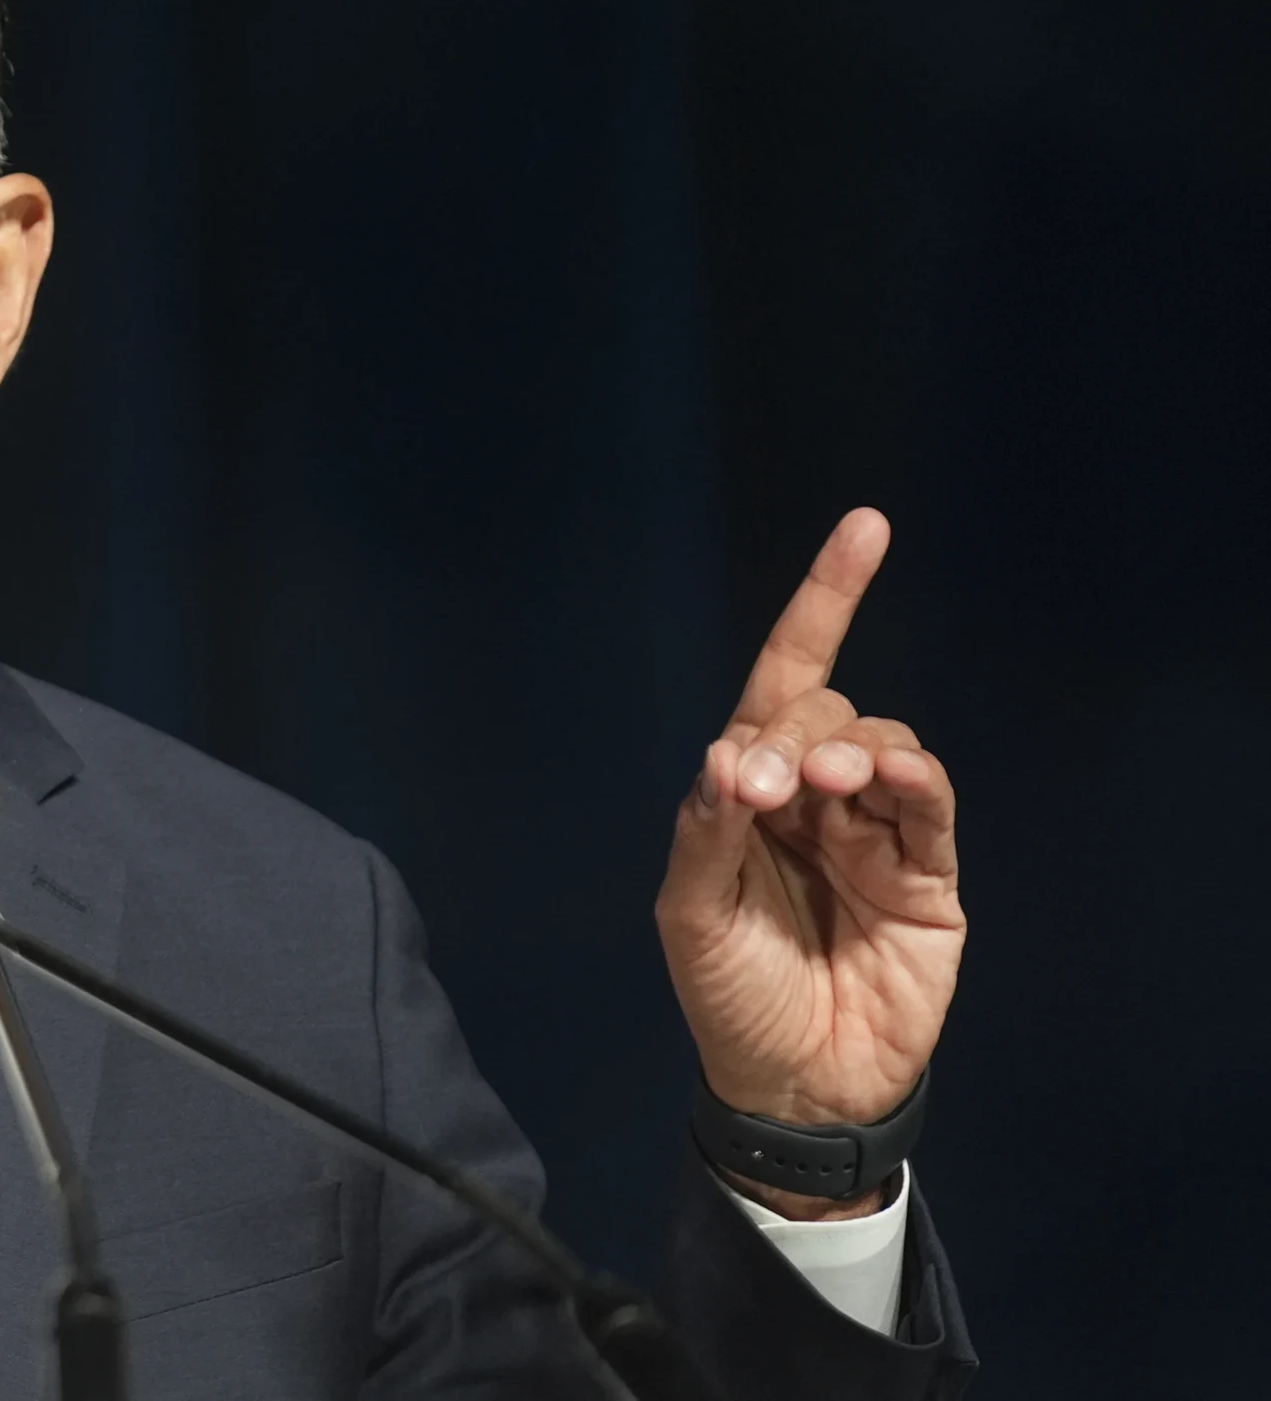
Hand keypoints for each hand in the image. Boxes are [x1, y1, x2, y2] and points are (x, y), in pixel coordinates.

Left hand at [655, 508, 964, 1214]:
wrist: (792, 1090)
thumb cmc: (729, 999)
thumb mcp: (691, 914)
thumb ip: (705, 830)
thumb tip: (730, 753)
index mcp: (750, 795)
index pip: (783, 682)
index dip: (823, 605)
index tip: (865, 530)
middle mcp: (815, 800)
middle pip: (821, 712)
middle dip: (795, 729)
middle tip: (767, 786)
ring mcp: (877, 835)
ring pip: (881, 745)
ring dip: (852, 748)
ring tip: (824, 784)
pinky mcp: (929, 878)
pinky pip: (929, 805)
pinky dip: (912, 778)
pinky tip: (888, 778)